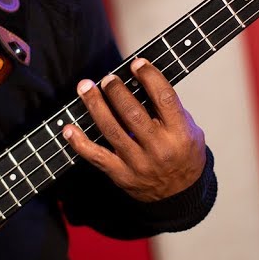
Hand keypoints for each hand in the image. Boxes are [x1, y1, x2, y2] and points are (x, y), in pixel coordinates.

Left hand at [63, 58, 206, 201]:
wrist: (180, 195)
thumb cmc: (183, 155)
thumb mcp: (189, 129)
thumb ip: (169, 109)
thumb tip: (139, 80)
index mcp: (180, 134)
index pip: (164, 98)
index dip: (149, 77)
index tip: (137, 63)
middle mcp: (159, 149)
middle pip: (132, 113)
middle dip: (116, 91)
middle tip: (108, 78)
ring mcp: (138, 163)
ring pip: (111, 130)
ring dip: (95, 105)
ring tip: (86, 88)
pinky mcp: (122, 175)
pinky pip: (96, 156)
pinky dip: (80, 142)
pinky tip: (69, 128)